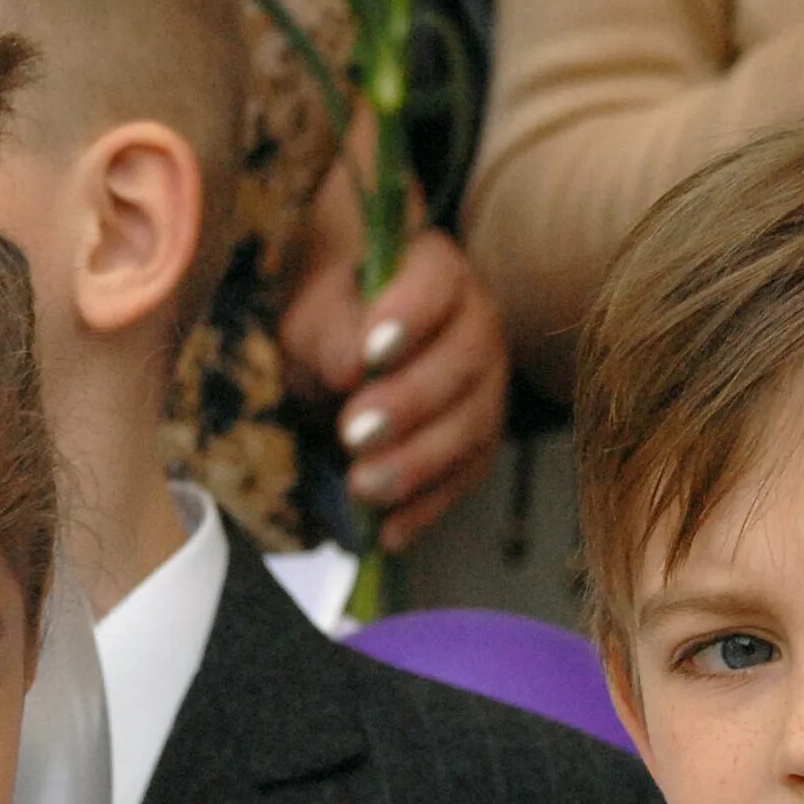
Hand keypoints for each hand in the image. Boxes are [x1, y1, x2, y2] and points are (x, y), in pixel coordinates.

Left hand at [280, 159, 508, 551]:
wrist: (349, 365)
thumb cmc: (334, 329)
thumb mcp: (316, 320)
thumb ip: (333, 333)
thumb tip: (351, 367)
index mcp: (437, 272)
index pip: (438, 281)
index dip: (410, 314)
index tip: (370, 351)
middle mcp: (477, 326)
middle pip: (463, 361)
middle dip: (410, 402)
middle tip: (353, 433)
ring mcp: (487, 389)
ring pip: (472, 426)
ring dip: (419, 462)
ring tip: (363, 487)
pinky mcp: (479, 445)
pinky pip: (465, 478)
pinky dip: (428, 507)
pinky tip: (389, 531)